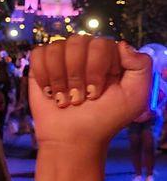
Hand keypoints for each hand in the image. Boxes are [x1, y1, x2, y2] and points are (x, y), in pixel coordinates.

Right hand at [30, 35, 151, 147]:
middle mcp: (84, 51)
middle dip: (76, 75)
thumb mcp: (134, 96)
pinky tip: (49, 91)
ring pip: (57, 47)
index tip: (97, 94)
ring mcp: (62, 56)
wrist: (73, 138)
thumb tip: (122, 44)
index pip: (101, 43)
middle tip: (79, 98)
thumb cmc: (104, 119)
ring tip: (64, 98)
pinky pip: (38, 54)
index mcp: (107, 55)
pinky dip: (43, 76)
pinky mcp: (41, 63)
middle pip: (77, 42)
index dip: (96, 69)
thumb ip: (140, 66)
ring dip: (59, 79)